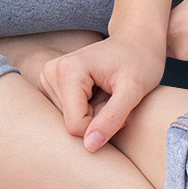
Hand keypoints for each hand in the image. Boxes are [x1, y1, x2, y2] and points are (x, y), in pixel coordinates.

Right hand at [37, 33, 166, 151]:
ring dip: (91, 116)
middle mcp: (50, 73)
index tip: (121, 107)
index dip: (102, 125)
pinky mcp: (50, 85)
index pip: (75, 124)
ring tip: (106, 95)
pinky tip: (96, 95)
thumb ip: (112, 118)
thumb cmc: (140, 62)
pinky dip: (85, 112)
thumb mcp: (133, 90)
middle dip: (95, 119)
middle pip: (69, 123)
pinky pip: (65, 114)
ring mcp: (48, 79)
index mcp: (67, 71)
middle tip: (113, 99)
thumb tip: (90, 146)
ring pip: (67, 121)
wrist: (137, 41)